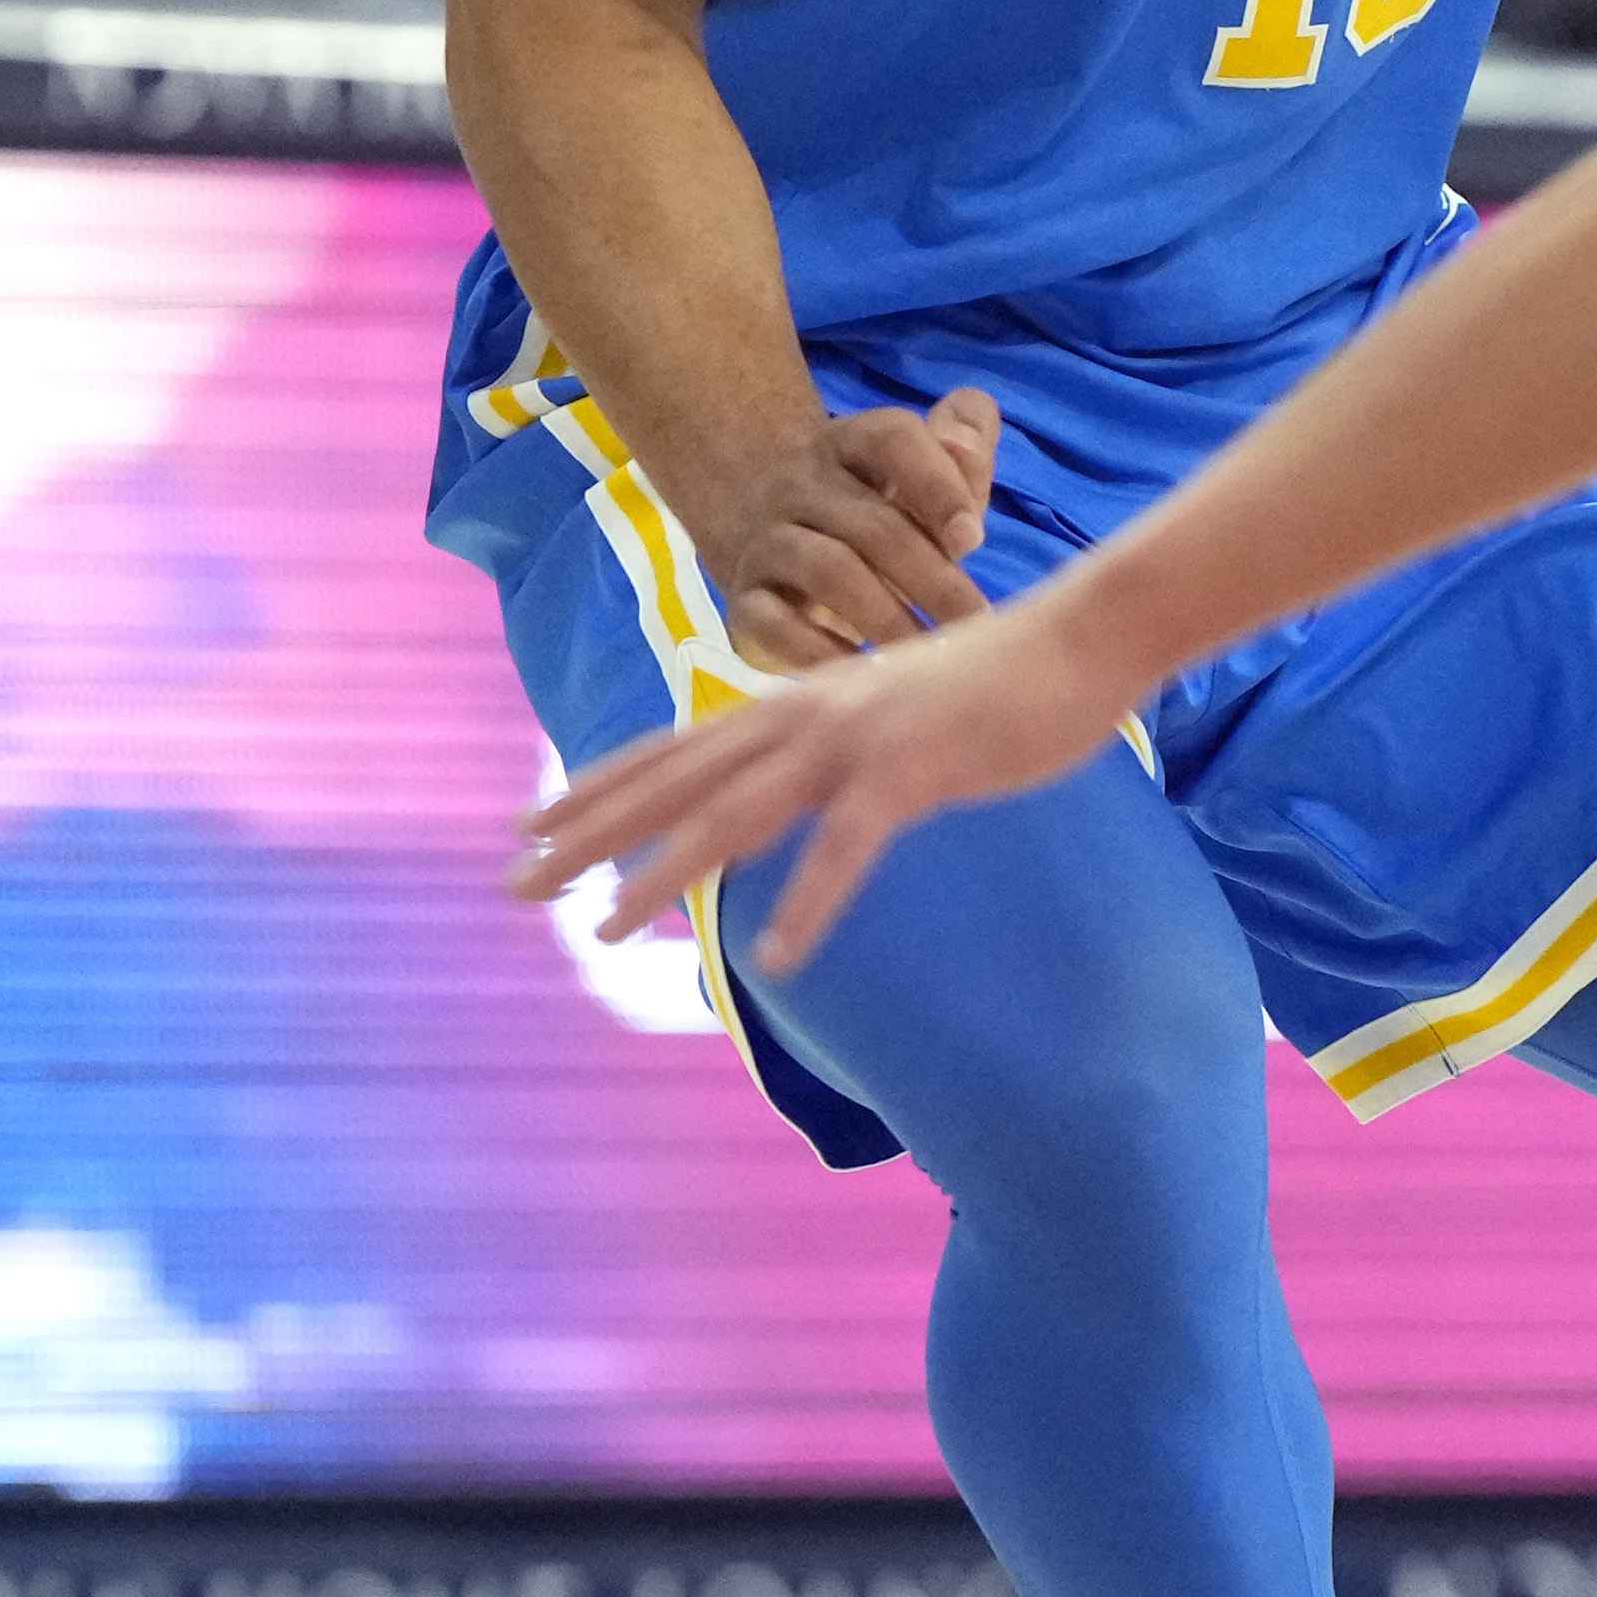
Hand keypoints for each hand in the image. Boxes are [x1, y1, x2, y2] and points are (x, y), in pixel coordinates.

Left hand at [521, 584, 1138, 970]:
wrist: (1081, 640)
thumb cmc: (994, 683)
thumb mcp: (888, 715)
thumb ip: (835, 749)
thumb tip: (801, 788)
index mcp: (796, 706)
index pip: (672, 750)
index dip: (597, 788)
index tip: (531, 826)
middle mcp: (804, 717)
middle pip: (674, 782)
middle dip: (588, 835)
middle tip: (514, 884)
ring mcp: (853, 740)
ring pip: (733, 814)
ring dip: (664, 875)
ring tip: (605, 929)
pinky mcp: (911, 769)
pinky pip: (847, 847)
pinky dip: (809, 901)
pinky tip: (775, 957)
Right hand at [687, 389, 1000, 670]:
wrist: (763, 529)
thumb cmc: (873, 508)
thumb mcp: (920, 472)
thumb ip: (959, 450)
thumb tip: (969, 448)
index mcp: (851, 443)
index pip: (892, 439)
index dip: (936, 484)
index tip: (972, 539)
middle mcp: (802, 484)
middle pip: (872, 523)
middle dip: (932, 579)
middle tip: (975, 624)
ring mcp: (768, 542)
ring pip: (828, 571)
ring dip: (887, 618)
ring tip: (929, 654)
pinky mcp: (746, 601)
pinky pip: (776, 625)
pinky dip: (824, 654)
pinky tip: (868, 674)